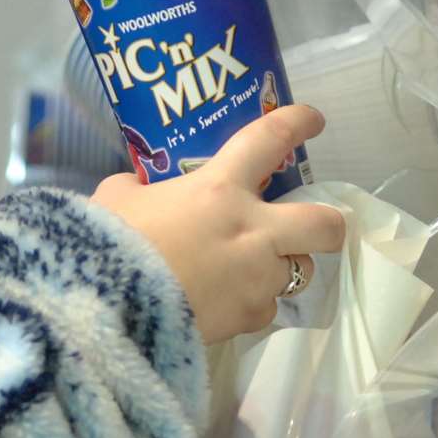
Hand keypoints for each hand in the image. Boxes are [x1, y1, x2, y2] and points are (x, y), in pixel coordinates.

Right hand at [90, 105, 345, 344]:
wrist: (108, 311)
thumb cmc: (112, 242)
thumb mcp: (117, 198)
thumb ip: (138, 189)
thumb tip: (139, 189)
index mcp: (220, 187)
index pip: (271, 139)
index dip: (297, 123)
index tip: (313, 119)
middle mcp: (253, 229)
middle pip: (324, 224)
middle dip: (329, 224)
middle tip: (317, 224)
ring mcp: (257, 277)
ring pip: (300, 272)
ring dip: (282, 269)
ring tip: (254, 271)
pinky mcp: (250, 318)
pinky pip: (266, 308)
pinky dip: (252, 305)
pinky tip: (228, 304)